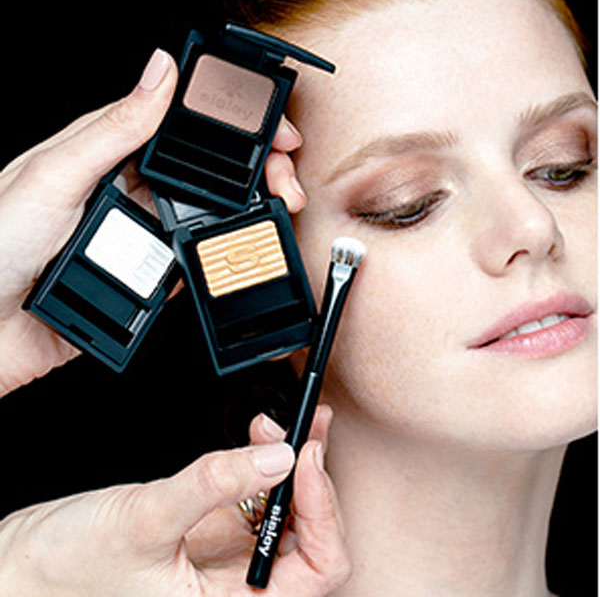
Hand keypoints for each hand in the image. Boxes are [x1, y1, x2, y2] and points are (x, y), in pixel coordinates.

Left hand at [0, 49, 305, 395]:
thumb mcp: (55, 175)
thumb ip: (112, 130)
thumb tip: (158, 73)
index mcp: (104, 154)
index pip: (179, 127)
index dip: (227, 124)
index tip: (267, 129)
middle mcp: (126, 192)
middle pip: (202, 173)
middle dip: (251, 172)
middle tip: (282, 181)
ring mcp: (137, 235)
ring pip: (202, 218)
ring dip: (239, 215)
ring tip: (270, 212)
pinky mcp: (142, 276)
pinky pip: (187, 265)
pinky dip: (209, 260)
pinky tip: (225, 254)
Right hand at [0, 407, 349, 595]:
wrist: (27, 567)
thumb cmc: (69, 571)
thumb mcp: (145, 520)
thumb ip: (213, 485)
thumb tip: (277, 457)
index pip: (316, 568)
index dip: (322, 510)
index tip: (306, 458)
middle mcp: (237, 585)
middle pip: (310, 535)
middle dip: (313, 477)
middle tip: (308, 432)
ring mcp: (226, 554)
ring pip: (285, 509)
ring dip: (291, 463)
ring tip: (280, 425)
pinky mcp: (211, 527)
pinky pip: (254, 492)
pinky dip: (263, 461)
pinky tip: (259, 436)